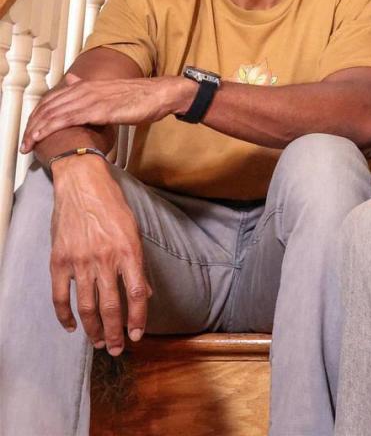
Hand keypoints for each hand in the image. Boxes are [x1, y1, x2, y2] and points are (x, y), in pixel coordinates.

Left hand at [20, 74, 189, 152]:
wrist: (161, 94)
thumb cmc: (140, 97)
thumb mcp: (112, 92)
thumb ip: (93, 93)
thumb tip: (77, 87)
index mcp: (88, 86)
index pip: (53, 99)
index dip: (39, 115)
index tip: (31, 131)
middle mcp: (85, 90)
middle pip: (49, 106)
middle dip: (33, 125)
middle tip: (24, 142)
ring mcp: (92, 98)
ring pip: (55, 112)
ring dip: (37, 129)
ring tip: (27, 144)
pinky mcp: (99, 109)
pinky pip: (69, 118)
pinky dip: (52, 127)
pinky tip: (43, 137)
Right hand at [49, 155, 151, 354]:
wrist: (82, 185)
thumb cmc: (112, 206)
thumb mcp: (134, 230)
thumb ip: (139, 263)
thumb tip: (147, 292)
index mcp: (129, 251)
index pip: (138, 293)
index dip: (138, 318)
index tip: (138, 334)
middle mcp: (105, 259)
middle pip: (112, 306)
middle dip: (115, 332)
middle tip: (116, 349)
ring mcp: (80, 262)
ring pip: (87, 307)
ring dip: (94, 329)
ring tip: (99, 343)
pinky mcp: (59, 262)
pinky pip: (61, 297)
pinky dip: (65, 316)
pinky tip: (72, 327)